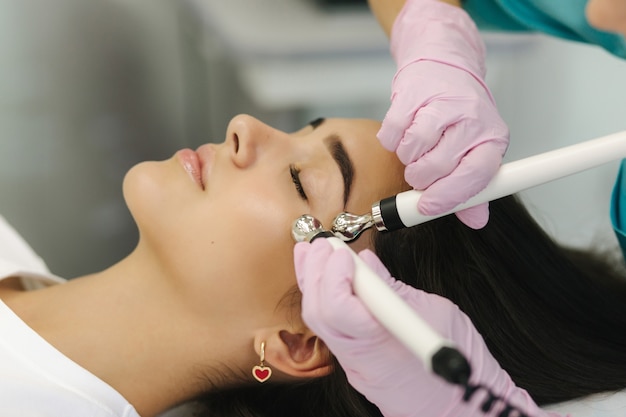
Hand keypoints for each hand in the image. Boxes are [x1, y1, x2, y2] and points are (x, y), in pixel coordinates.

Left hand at [294, 239, 554, 416]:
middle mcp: (359, 360)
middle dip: (316, 273)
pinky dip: (322, 298)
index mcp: (382, 346)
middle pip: (319, 314)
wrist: (462, 406)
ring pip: (318, 322)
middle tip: (323, 244)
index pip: (339, 311)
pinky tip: (321, 277)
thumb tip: (368, 263)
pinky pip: (328, 328)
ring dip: (313, 283)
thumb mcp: (437, 313)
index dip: (335, 276)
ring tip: (313, 252)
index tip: (342, 252)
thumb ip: (396, 289)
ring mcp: (353, 364)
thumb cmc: (461, 363)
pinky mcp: (354, 361)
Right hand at [379, 0, 508, 228]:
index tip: (427, 207)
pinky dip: (392, 140)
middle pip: (436, 169)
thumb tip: (475, 220)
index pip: (475, 176)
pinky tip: (404, 129)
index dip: (448, 196)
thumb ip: (472, 188)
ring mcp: (441, 104)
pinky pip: (392, 136)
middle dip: (420, 177)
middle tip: (421, 169)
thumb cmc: (457, 114)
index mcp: (491, 139)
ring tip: (417, 144)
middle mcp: (471, 120)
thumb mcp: (473, 150)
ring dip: (407, 157)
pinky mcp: (412, 95)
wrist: (442, 64)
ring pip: (411, 153)